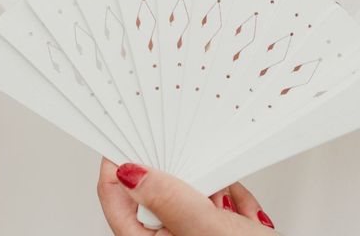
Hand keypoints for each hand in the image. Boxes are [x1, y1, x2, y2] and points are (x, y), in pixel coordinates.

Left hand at [97, 160, 278, 234]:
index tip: (129, 133)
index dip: (118, 159)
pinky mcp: (213, 227)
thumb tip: (130, 171)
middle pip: (156, 185)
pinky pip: (215, 197)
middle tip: (201, 174)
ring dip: (217, 189)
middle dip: (185, 176)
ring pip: (190, 188)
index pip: (114, 192)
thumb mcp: (205, 228)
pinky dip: (233, 200)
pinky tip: (245, 216)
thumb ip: (168, 198)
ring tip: (233, 208)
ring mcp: (188, 231)